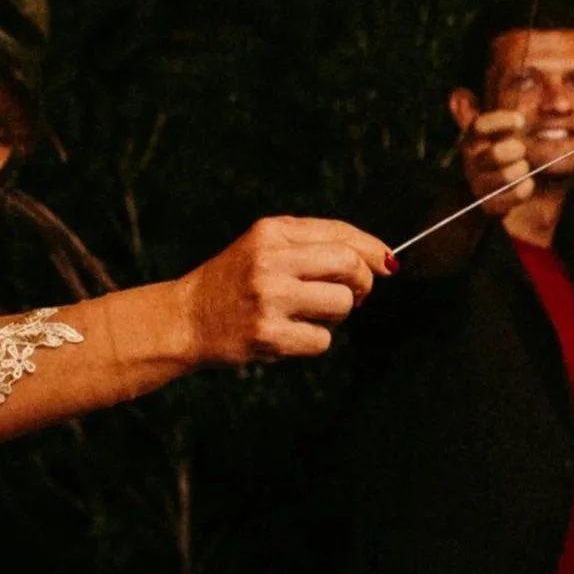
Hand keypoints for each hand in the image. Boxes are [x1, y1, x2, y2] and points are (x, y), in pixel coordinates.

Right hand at [177, 218, 389, 364]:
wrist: (185, 318)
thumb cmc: (237, 282)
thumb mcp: (266, 247)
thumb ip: (317, 245)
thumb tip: (385, 261)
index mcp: (271, 232)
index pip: (341, 234)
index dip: (373, 250)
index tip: (388, 265)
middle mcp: (268, 260)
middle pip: (349, 265)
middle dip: (363, 282)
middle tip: (353, 295)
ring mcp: (267, 297)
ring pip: (341, 304)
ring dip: (336, 314)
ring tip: (308, 313)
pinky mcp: (268, 333)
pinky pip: (322, 340)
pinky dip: (314, 341)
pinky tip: (288, 333)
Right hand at [461, 108, 537, 210]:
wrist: (477, 198)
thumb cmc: (488, 160)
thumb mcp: (481, 136)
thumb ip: (470, 114)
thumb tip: (459, 93)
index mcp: (470, 141)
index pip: (479, 127)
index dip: (501, 121)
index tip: (520, 121)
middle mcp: (471, 162)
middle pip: (495, 153)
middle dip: (516, 150)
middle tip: (520, 150)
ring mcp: (479, 185)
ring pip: (507, 175)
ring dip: (522, 169)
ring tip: (522, 168)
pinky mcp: (490, 205)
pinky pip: (516, 195)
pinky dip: (526, 188)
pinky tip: (526, 183)